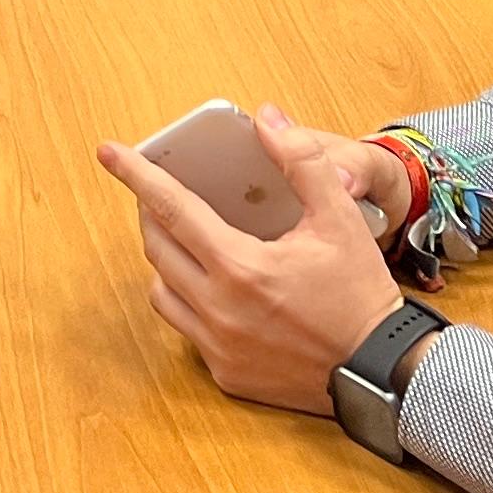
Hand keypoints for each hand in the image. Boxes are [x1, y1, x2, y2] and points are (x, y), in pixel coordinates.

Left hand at [97, 104, 412, 414]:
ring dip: (166, 260)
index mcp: (241, 267)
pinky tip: (212, 286)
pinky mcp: (226, 374)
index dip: (138, 175)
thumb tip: (268, 119)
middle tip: (160, 193)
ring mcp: (219, 347)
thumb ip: (302, 161)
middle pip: (158, 249)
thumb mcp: (341, 217)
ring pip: (163, 292)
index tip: (109, 152)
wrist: (382, 369)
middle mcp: (219, 310)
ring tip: (186, 239)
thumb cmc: (361, 293)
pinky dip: (189, 301)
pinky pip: (187, 329)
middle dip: (151, 214)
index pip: (172, 208)